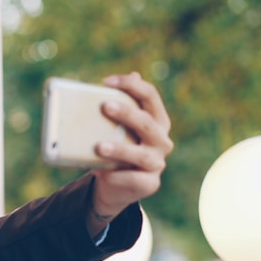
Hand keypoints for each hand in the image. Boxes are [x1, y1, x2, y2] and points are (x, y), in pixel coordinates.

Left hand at [87, 72, 172, 235]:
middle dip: (127, 113)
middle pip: (148, 123)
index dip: (131, 86)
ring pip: (141, 154)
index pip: (150, 96)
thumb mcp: (114, 127)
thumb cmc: (115, 148)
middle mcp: (161, 140)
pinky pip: (134, 178)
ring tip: (99, 146)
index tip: (106, 81)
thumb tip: (129, 75)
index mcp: (157, 120)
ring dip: (120, 149)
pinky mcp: (149, 183)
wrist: (114, 184)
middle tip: (104, 106)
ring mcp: (157, 163)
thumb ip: (117, 105)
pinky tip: (101, 172)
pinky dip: (117, 175)